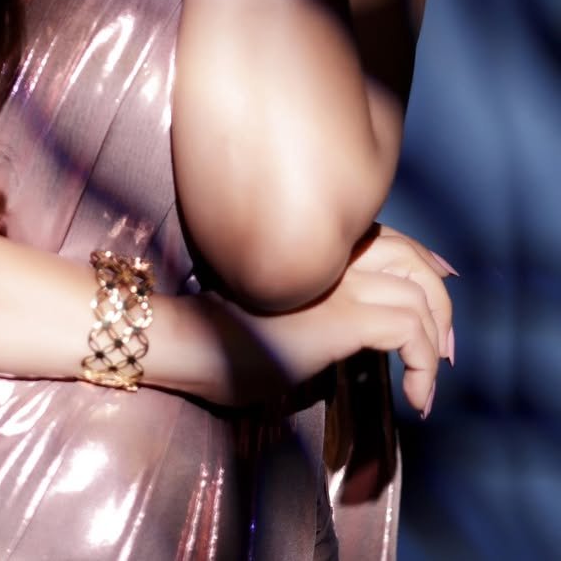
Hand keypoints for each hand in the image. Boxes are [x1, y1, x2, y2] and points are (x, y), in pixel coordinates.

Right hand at [228, 223, 455, 415]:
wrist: (191, 343)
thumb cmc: (223, 336)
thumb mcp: (281, 312)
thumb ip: (318, 301)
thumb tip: (359, 322)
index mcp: (314, 248)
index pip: (386, 238)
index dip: (421, 263)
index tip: (438, 295)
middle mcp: (330, 256)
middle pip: (410, 256)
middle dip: (440, 303)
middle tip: (444, 351)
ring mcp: (338, 283)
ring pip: (419, 294)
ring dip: (434, 344)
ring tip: (425, 384)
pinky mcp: (343, 317)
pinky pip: (410, 331)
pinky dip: (425, 366)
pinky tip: (414, 396)